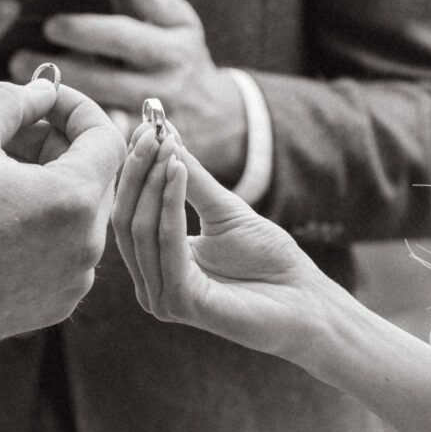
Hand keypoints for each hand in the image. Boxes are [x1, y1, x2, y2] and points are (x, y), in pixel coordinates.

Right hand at [0, 76, 127, 348]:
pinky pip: (64, 251)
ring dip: (49, 186)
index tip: (45, 100)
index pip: (107, 137)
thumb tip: (42, 90)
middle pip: (93, 176)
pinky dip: (43, 228)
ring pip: (78, 215)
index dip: (77, 109)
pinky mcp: (56, 304)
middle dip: (58, 146)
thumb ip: (11, 101)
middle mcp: (87, 244)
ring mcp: (74, 280)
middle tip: (10, 136)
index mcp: (74, 199)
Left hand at [12, 0, 246, 182]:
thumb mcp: (186, 29)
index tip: (52, 26)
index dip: (86, 32)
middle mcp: (165, 89)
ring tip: (25, 93)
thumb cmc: (187, 66)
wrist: (224, 123)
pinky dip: (73, 139)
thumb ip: (163, 5)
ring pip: (100, 116)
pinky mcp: (145, 155)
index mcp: (173, 52)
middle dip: (61, 70)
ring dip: (61, 106)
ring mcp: (155, 126)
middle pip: (105, 79)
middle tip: (20, 61)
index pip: (124, 38)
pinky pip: (104, 147)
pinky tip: (40, 131)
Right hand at [112, 122, 330, 359]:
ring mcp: (161, 297)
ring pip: (142, 230)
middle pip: (126, 221)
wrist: (304, 302)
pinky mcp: (178, 303)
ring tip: (167, 147)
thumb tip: (167, 135)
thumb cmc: (270, 261)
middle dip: (137, 173)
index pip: (130, 214)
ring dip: (153, 184)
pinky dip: (170, 204)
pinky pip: (167, 244)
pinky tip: (179, 173)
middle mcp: (151, 284)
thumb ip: (192, 178)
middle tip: (150, 134)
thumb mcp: (224, 210)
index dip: (134, 171)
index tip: (144, 128)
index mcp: (157, 264)